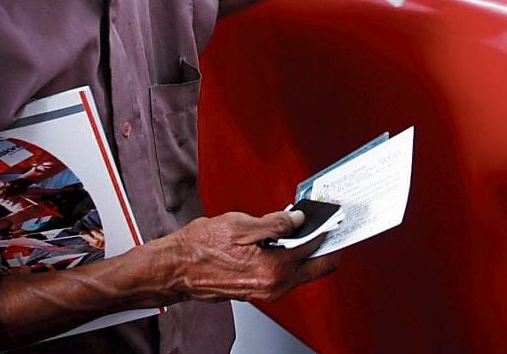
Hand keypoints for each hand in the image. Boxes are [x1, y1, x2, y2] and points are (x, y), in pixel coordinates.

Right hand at [158, 210, 337, 302]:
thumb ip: (275, 223)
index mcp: (273, 269)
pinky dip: (289, 258)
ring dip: (304, 250)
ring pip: (300, 271)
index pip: (314, 249)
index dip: (325, 229)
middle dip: (323, 244)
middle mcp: (273, 285)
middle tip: (325, 224)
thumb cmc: (200, 248)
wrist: (176, 269)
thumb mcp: (240, 225)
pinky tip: (282, 241)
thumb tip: (297, 219)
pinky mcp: (258, 290)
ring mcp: (266, 291)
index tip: (330, 216)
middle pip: (316, 267)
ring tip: (300, 227)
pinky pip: (284, 274)